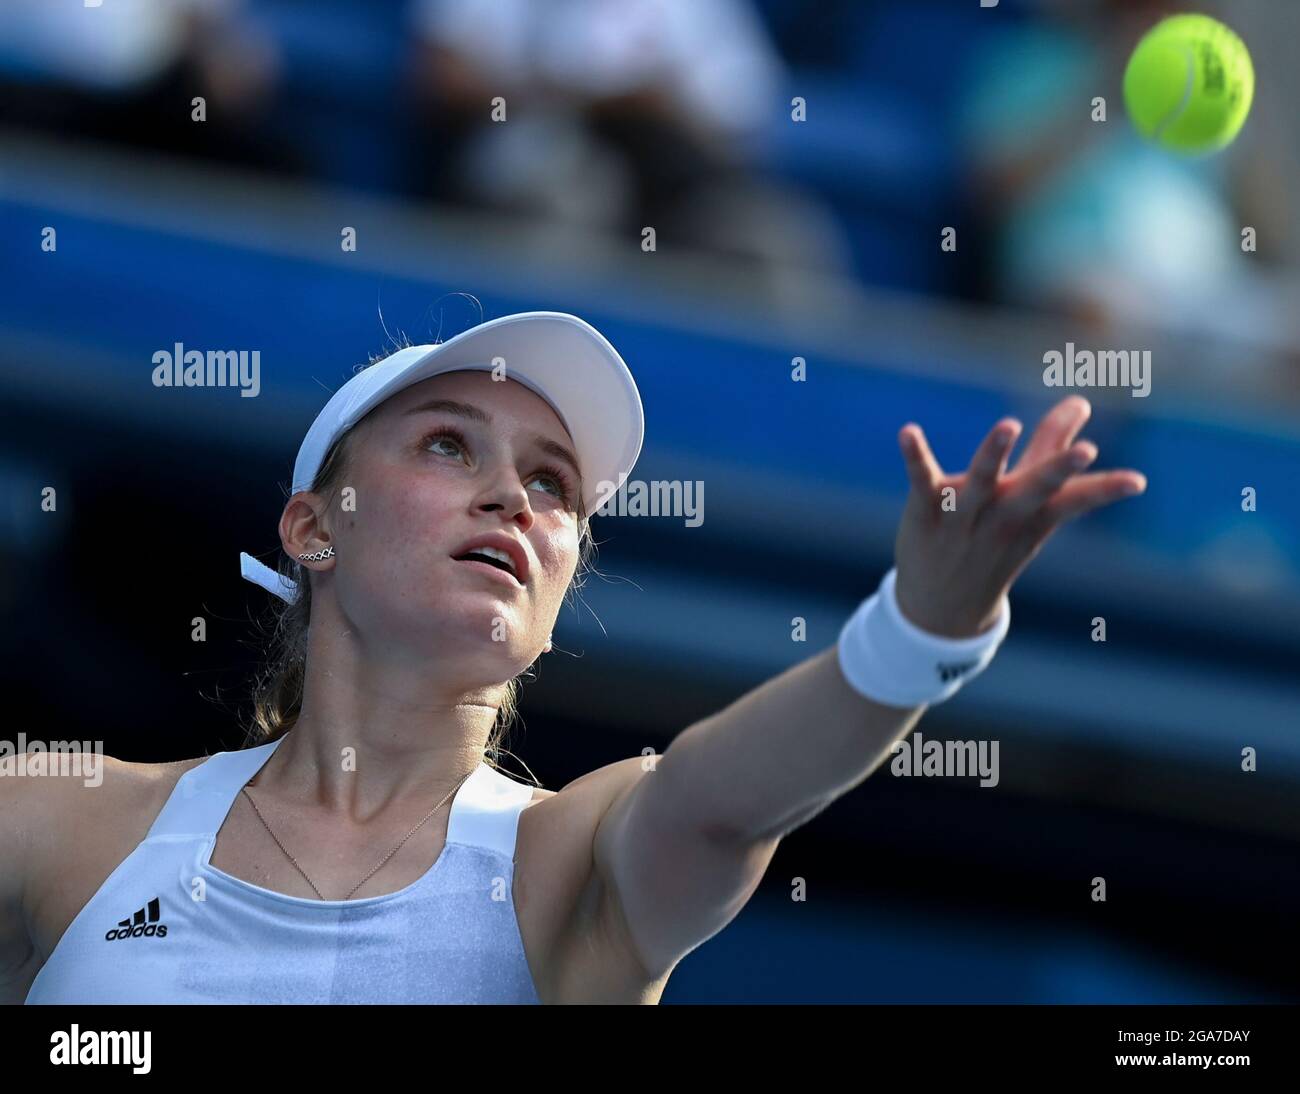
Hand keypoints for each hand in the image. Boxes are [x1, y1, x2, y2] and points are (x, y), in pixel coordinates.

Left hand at [892, 396, 1146, 637]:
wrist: (943, 607)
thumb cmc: (996, 541)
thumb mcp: (1028, 502)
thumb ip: (1049, 448)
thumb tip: (1079, 401)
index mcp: (1034, 516)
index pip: (1074, 501)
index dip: (1105, 490)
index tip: (1137, 482)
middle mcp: (1003, 515)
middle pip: (1034, 491)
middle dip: (1059, 471)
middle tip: (1086, 451)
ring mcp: (964, 516)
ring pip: (980, 483)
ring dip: (994, 455)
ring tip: (1010, 426)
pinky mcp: (925, 510)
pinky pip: (921, 480)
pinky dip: (916, 456)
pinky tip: (908, 432)